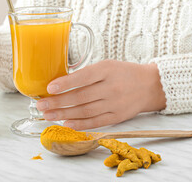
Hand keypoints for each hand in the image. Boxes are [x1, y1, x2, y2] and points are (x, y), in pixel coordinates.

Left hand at [36, 60, 166, 129]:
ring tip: (48, 115)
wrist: (150, 86)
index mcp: (107, 70)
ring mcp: (115, 104)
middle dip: (58, 102)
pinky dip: (80, 124)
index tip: (49, 88)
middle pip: (81, 97)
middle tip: (41, 105)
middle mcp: (112, 87)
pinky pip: (96, 122)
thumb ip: (86, 74)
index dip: (65, 83)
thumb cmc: (122, 73)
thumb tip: (58, 84)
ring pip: (85, 111)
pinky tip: (66, 124)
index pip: (84, 77)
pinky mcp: (118, 117)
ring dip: (64, 114)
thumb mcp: (106, 65)